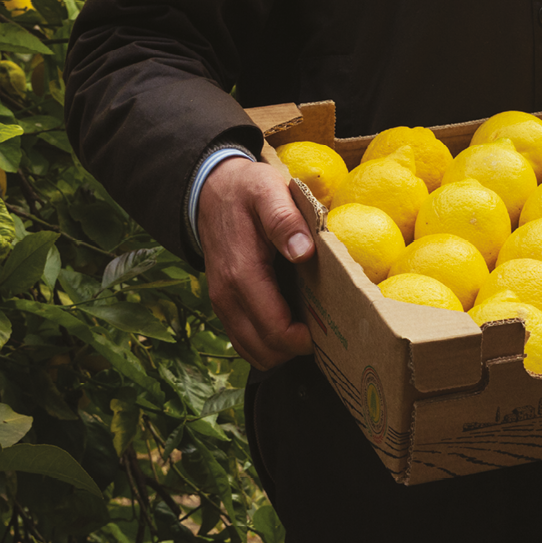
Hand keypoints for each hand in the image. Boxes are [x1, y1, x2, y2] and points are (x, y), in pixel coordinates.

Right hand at [198, 156, 313, 368]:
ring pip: (252, 351)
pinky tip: (290, 323)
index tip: (330, 328)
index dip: (303, 339)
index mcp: (242, 273)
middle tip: (326, 330)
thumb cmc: (246, 191)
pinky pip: (244, 339)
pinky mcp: (224, 304)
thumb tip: (303, 252)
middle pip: (264, 349)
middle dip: (296, 348)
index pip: (274, 329)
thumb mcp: (269, 191)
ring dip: (281, 349)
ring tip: (310, 328)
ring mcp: (222, 303)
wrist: (211, 191)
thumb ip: (285, 219)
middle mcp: (227, 296)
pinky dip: (267, 342)